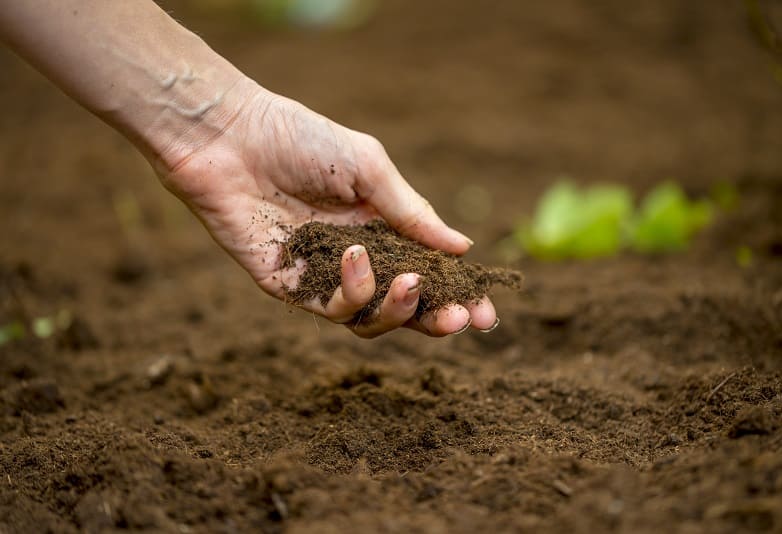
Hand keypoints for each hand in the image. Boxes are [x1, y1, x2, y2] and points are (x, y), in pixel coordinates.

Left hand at [159, 83, 497, 336]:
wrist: (230, 137)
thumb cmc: (300, 140)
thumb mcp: (369, 168)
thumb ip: (412, 212)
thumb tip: (463, 249)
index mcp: (381, 229)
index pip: (426, 272)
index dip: (457, 294)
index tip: (486, 310)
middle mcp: (355, 259)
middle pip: (403, 308)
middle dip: (435, 319)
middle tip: (459, 319)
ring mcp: (321, 277)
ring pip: (370, 320)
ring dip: (397, 309)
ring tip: (407, 280)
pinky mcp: (288, 287)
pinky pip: (329, 309)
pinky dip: (352, 291)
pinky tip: (355, 256)